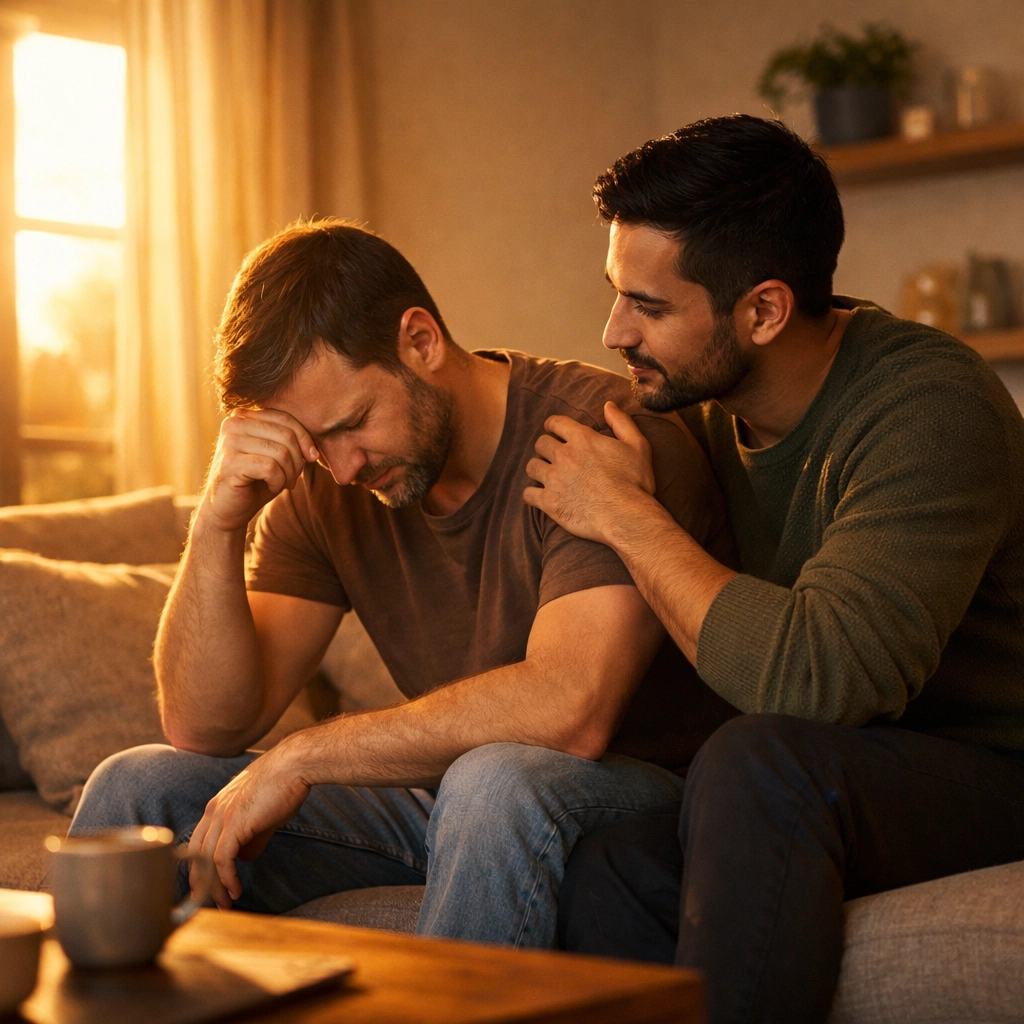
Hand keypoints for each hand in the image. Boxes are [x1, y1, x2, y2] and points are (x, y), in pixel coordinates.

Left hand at [187, 744, 310, 908]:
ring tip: (226, 903)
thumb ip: (251, 836)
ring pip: (206, 860)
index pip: (199, 843)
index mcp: (218, 806)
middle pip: (196, 854)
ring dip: (214, 886)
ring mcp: (222, 816)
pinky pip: (222, 859)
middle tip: (213, 902)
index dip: (202, 867)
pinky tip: (236, 890)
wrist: (294, 765)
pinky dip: (227, 879)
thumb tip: (245, 858)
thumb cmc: (284, 785)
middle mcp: (214, 811)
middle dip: (202, 882)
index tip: (210, 886)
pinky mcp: (234, 823)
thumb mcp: (264, 814)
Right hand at [200, 409, 320, 532]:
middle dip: (298, 460)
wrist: (228, 509)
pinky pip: (270, 468)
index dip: (305, 438)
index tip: (310, 458)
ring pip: (280, 452)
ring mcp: (229, 442)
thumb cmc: (255, 481)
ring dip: (289, 473)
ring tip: (284, 483)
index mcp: (244, 416)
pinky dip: (278, 481)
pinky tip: (272, 487)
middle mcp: (233, 423)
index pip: (285, 418)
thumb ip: (292, 442)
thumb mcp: (277, 456)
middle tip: (294, 477)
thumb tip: (313, 450)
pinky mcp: (229, 463)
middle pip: (285, 435)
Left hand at [524, 401, 657, 544]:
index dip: (553, 425)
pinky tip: (538, 496)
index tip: (553, 430)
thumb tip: (608, 405)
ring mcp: (554, 479)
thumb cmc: (635, 482)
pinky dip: (531, 494)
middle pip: (541, 444)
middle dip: (545, 447)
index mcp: (582, 438)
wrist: (626, 516)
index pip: (556, 423)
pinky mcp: (549, 502)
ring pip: (531, 467)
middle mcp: (563, 455)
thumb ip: (622, 423)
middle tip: (552, 456)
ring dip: (537, 469)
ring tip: (544, 475)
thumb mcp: (638, 446)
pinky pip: (528, 494)